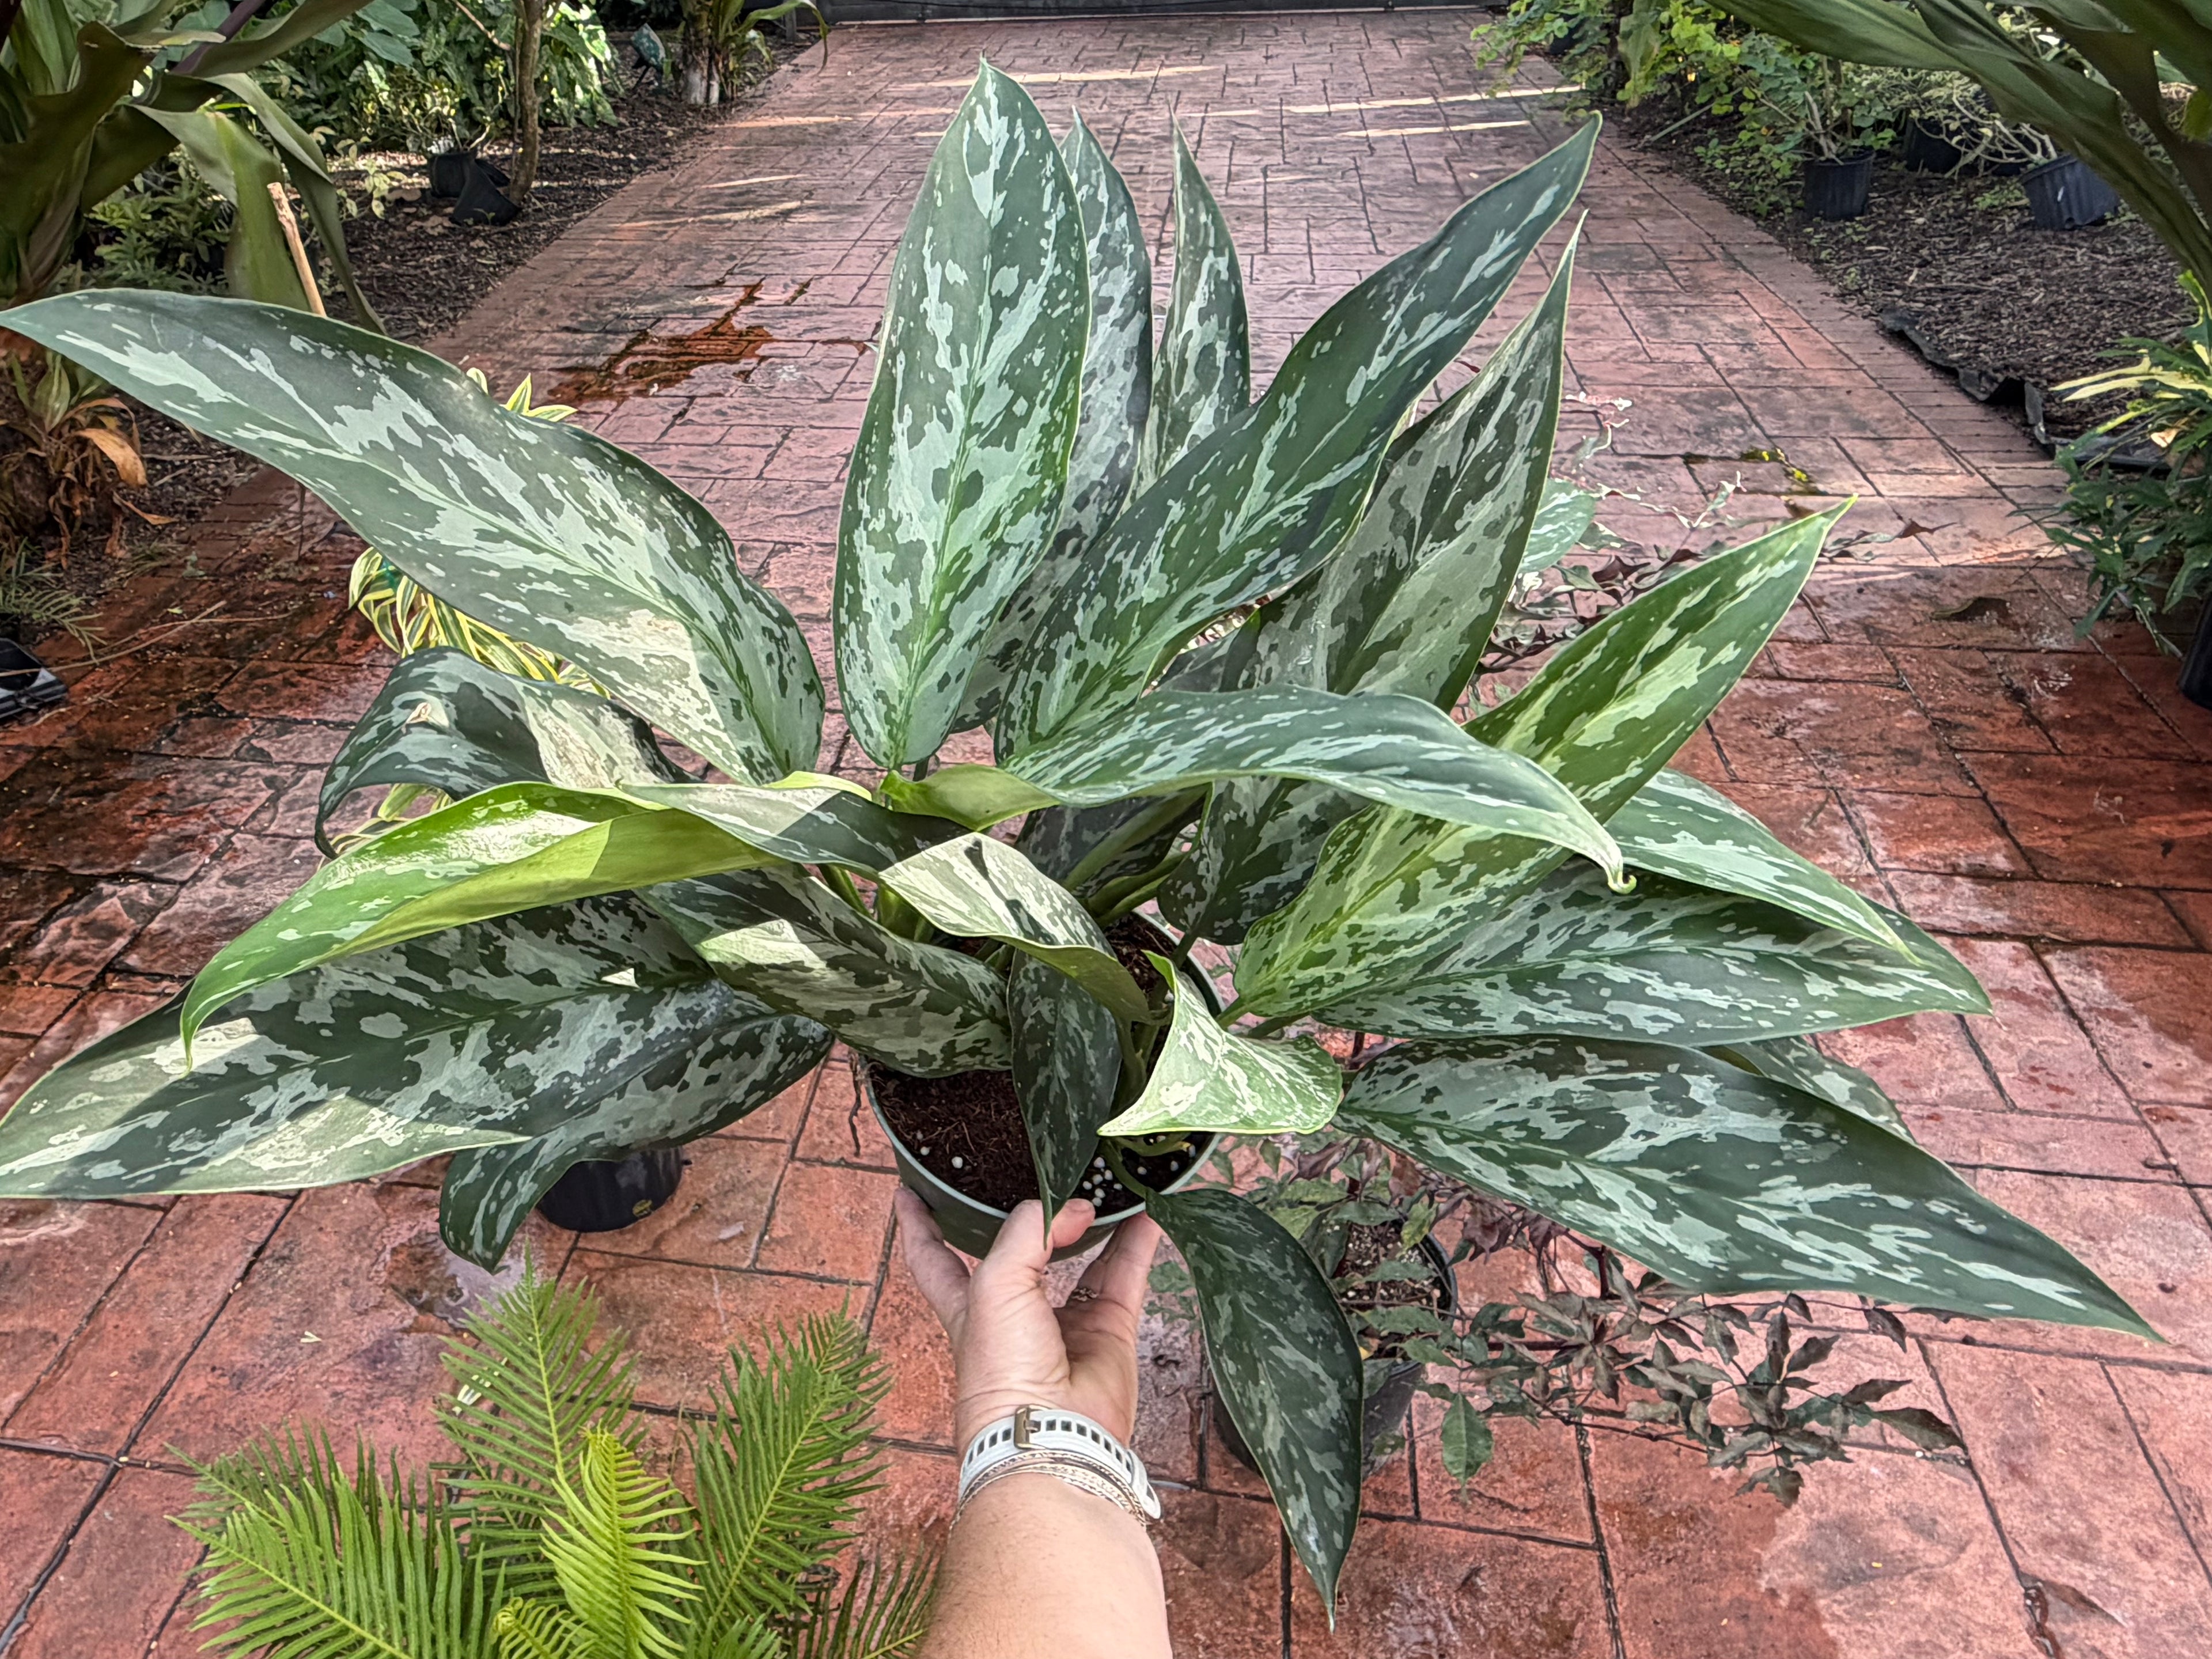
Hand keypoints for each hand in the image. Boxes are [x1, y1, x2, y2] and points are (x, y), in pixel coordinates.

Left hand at [894, 1187, 1163, 1447]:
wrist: (1054, 1433)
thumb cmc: (1002, 1371)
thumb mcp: (995, 1283)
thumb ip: (1029, 1231)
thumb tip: (1077, 1211)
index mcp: (968, 1305)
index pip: (934, 1257)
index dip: (920, 1225)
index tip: (911, 1189)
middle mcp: (1014, 1313)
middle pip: (1019, 1252)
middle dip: (1029, 1216)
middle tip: (1041, 1170)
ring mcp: (1064, 1324)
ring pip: (1082, 1257)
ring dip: (1094, 1221)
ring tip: (1105, 1180)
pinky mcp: (1108, 1333)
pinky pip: (1126, 1275)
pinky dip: (1139, 1242)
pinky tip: (1147, 1209)